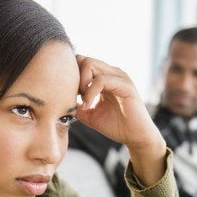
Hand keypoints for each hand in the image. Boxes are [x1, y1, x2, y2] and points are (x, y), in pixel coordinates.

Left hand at [75, 55, 165, 185]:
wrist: (135, 137)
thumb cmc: (116, 126)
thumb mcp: (89, 115)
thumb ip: (76, 105)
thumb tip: (60, 101)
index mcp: (105, 77)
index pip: (82, 62)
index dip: (72, 75)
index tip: (69, 94)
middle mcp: (112, 72)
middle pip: (84, 59)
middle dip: (74, 77)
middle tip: (74, 97)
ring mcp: (120, 77)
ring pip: (90, 64)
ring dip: (81, 82)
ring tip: (82, 102)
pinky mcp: (125, 85)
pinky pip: (101, 80)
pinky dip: (90, 92)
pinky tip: (87, 104)